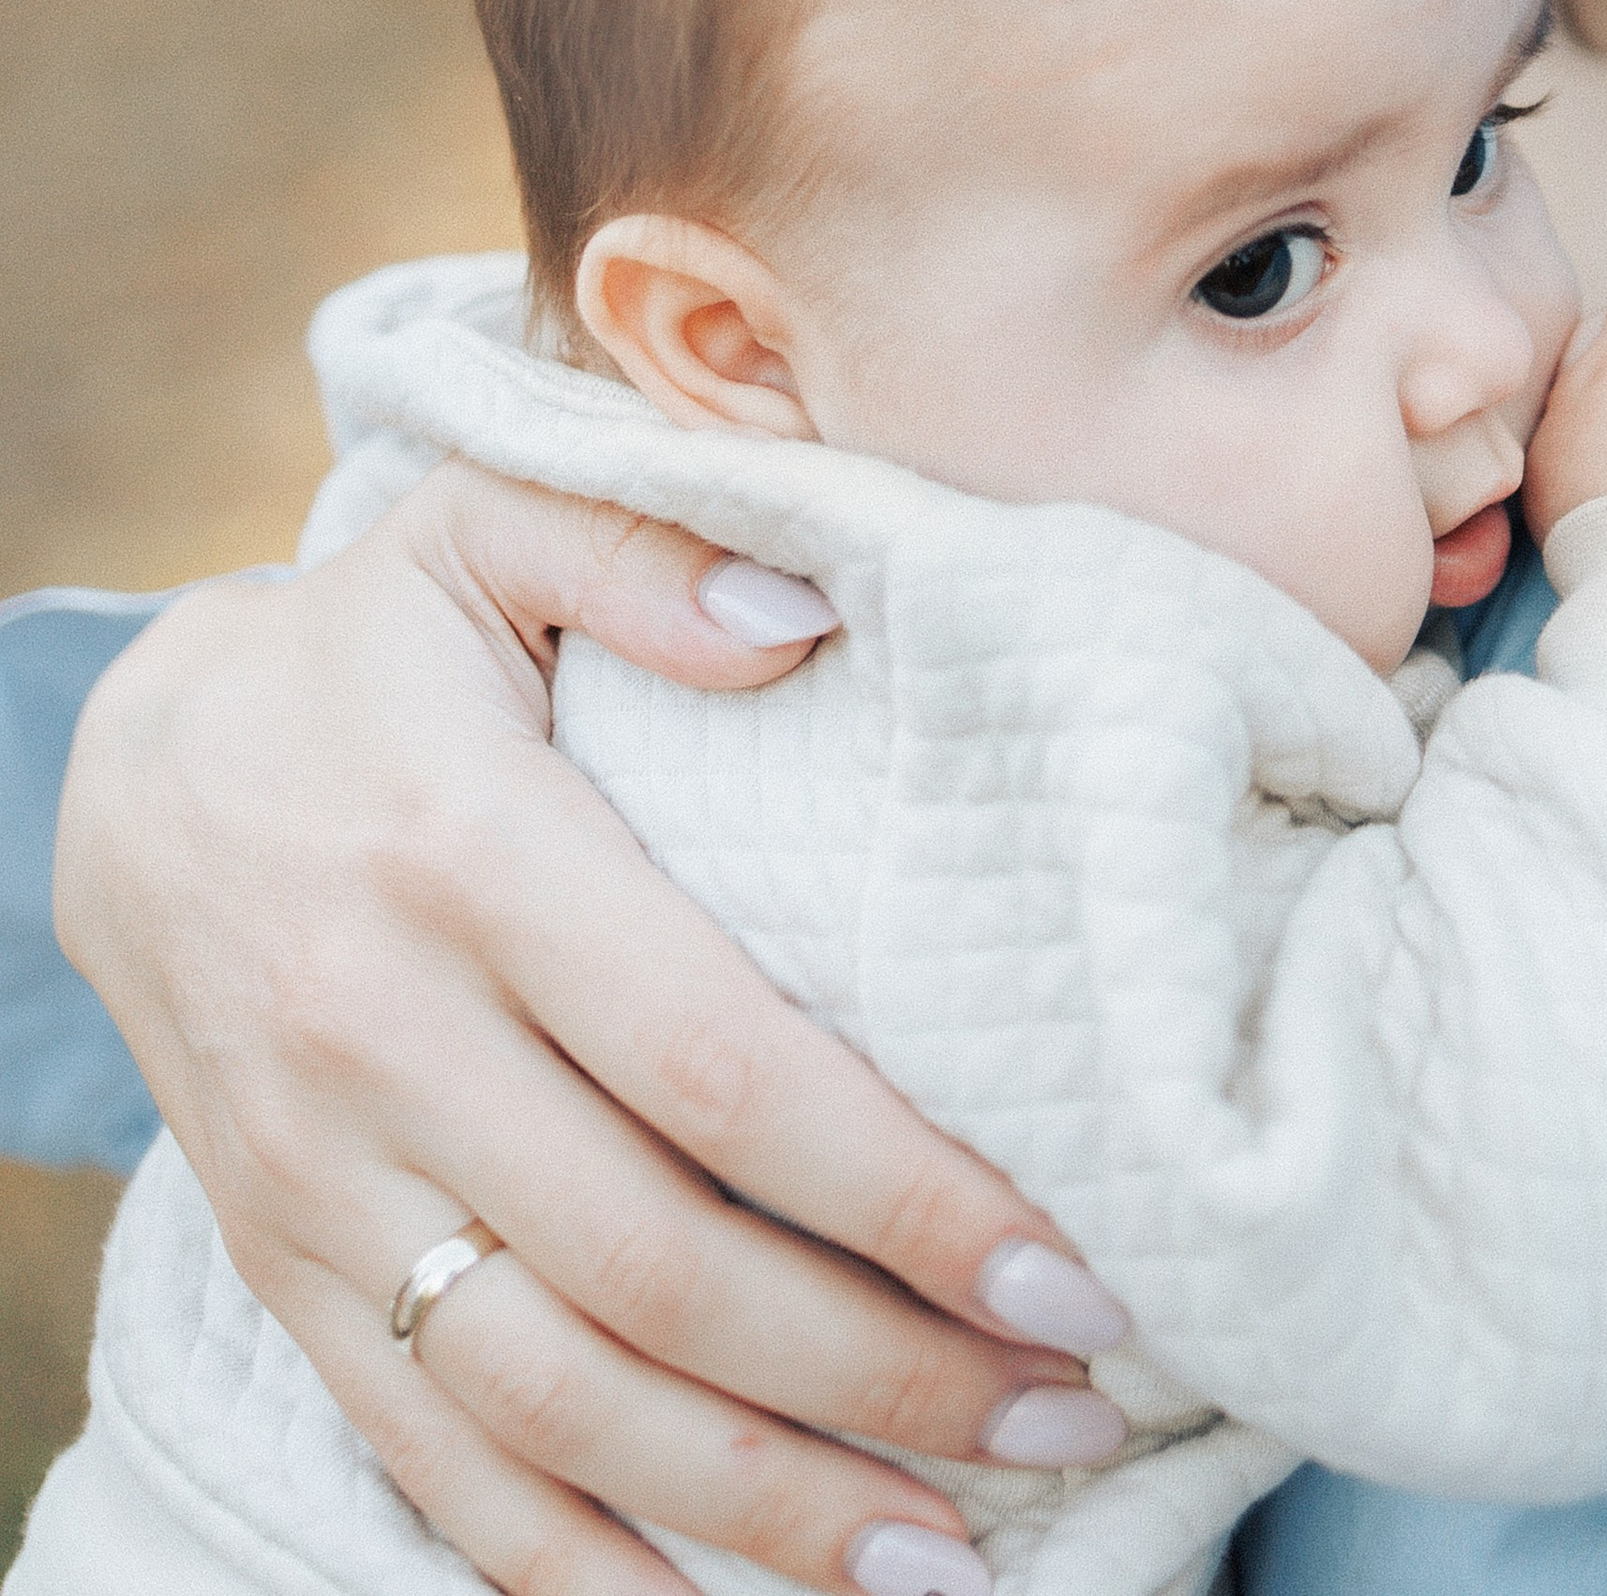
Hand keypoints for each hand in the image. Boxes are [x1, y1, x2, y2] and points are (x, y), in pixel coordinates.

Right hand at [57, 465, 1133, 1595]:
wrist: (133, 773)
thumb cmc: (372, 640)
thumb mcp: (486, 519)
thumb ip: (648, 542)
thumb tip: (807, 625)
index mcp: (465, 855)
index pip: (717, 1068)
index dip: (899, 1190)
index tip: (1068, 1266)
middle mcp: (382, 1042)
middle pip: (660, 1270)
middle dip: (881, 1371)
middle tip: (1069, 1409)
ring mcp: (319, 1185)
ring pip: (552, 1404)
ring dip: (758, 1506)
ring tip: (949, 1556)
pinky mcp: (284, 1274)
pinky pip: (429, 1460)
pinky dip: (572, 1572)